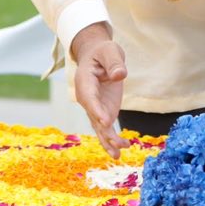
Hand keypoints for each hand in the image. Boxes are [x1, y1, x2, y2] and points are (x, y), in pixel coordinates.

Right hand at [69, 22, 127, 158]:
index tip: (105, 120)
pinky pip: (105, 128)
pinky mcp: (103, 111)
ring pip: (99, 127)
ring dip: (108, 141)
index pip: (89, 97)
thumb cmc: (102, 52)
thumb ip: (114, 63)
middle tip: (116, 142)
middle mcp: (86, 98)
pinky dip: (112, 139)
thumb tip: (120, 75)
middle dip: (104, 130)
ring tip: (118, 154)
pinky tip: (120, 151)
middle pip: (93, 116)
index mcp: (84, 82)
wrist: (97, 56)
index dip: (96, 109)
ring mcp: (95, 107)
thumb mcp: (109, 51)